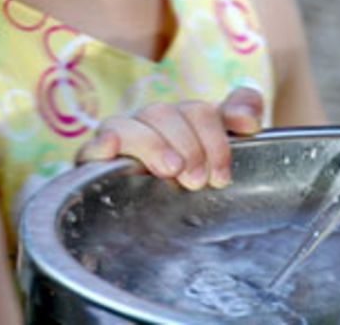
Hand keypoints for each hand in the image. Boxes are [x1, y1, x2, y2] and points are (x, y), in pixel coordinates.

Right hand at [76, 87, 264, 189]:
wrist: (153, 228)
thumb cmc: (195, 179)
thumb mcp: (222, 149)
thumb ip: (243, 113)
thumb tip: (248, 119)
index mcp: (183, 119)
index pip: (198, 111)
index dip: (214, 138)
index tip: (221, 176)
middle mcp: (150, 124)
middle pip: (163, 113)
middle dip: (187, 146)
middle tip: (197, 180)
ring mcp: (120, 139)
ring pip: (128, 123)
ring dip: (152, 144)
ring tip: (170, 170)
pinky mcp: (93, 162)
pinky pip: (91, 146)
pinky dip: (101, 144)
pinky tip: (110, 149)